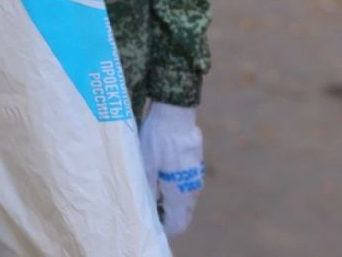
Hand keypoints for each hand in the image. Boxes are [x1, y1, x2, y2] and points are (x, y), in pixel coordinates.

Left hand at [139, 101, 204, 234]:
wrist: (175, 113)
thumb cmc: (157, 140)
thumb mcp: (146, 167)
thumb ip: (147, 191)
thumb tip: (146, 210)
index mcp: (180, 193)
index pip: (177, 225)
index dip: (162, 228)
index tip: (147, 220)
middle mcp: (192, 189)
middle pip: (181, 214)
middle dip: (164, 215)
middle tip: (146, 205)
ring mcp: (196, 176)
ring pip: (183, 198)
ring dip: (169, 200)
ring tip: (149, 189)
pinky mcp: (195, 164)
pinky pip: (185, 184)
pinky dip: (173, 187)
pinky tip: (159, 174)